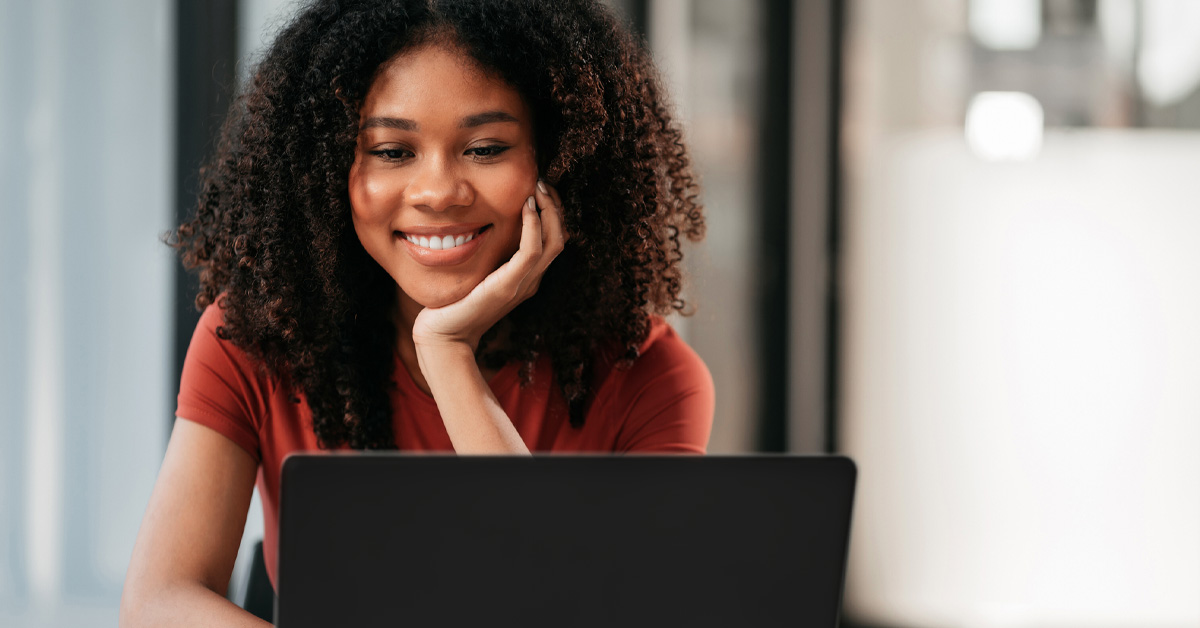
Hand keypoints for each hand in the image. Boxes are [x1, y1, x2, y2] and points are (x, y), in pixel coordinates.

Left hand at [411, 179, 566, 351]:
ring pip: (554, 241)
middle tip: (542, 182)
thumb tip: (484, 225)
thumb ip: (487, 255)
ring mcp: (523, 285)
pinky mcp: (508, 286)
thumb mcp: (477, 273)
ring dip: (550, 211)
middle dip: (556, 206)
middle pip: (560, 237)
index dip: (552, 212)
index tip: (539, 189)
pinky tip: (527, 207)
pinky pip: (532, 251)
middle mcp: (531, 280)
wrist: (445, 335)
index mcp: (526, 277)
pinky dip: (534, 226)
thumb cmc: (455, 305)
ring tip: (539, 188)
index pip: (552, 240)